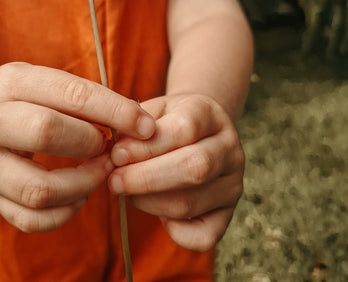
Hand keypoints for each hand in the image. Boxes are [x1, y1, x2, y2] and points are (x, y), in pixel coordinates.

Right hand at [0, 62, 155, 232]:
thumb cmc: (31, 99)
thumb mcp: (52, 85)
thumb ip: (89, 102)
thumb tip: (139, 126)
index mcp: (11, 81)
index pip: (71, 94)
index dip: (115, 112)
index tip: (145, 126)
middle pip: (45, 134)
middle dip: (90, 144)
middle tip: (110, 150)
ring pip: (38, 189)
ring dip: (83, 185)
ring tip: (101, 173)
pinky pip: (31, 219)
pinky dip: (66, 213)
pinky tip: (80, 195)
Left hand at [108, 94, 243, 250]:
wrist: (194, 131)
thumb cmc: (163, 121)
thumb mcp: (149, 111)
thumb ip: (134, 126)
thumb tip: (119, 154)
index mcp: (210, 114)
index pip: (185, 129)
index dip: (147, 146)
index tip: (117, 154)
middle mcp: (229, 148)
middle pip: (195, 168)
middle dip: (146, 179)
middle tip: (114, 181)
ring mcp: (233, 183)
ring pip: (191, 203)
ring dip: (149, 202)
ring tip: (126, 191)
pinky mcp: (227, 214)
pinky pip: (204, 236)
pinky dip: (175, 233)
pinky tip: (156, 212)